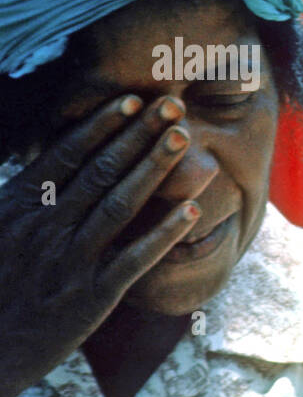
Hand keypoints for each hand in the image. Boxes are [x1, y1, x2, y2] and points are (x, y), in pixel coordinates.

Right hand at [0, 94, 199, 396]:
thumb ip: (21, 197)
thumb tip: (40, 163)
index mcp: (17, 208)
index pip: (65, 156)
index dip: (102, 126)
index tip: (132, 100)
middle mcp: (45, 228)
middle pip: (100, 171)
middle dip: (139, 134)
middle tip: (172, 105)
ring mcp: (70, 261)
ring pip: (120, 204)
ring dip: (155, 168)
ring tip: (183, 139)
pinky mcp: (92, 297)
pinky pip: (135, 258)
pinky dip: (164, 233)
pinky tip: (192, 210)